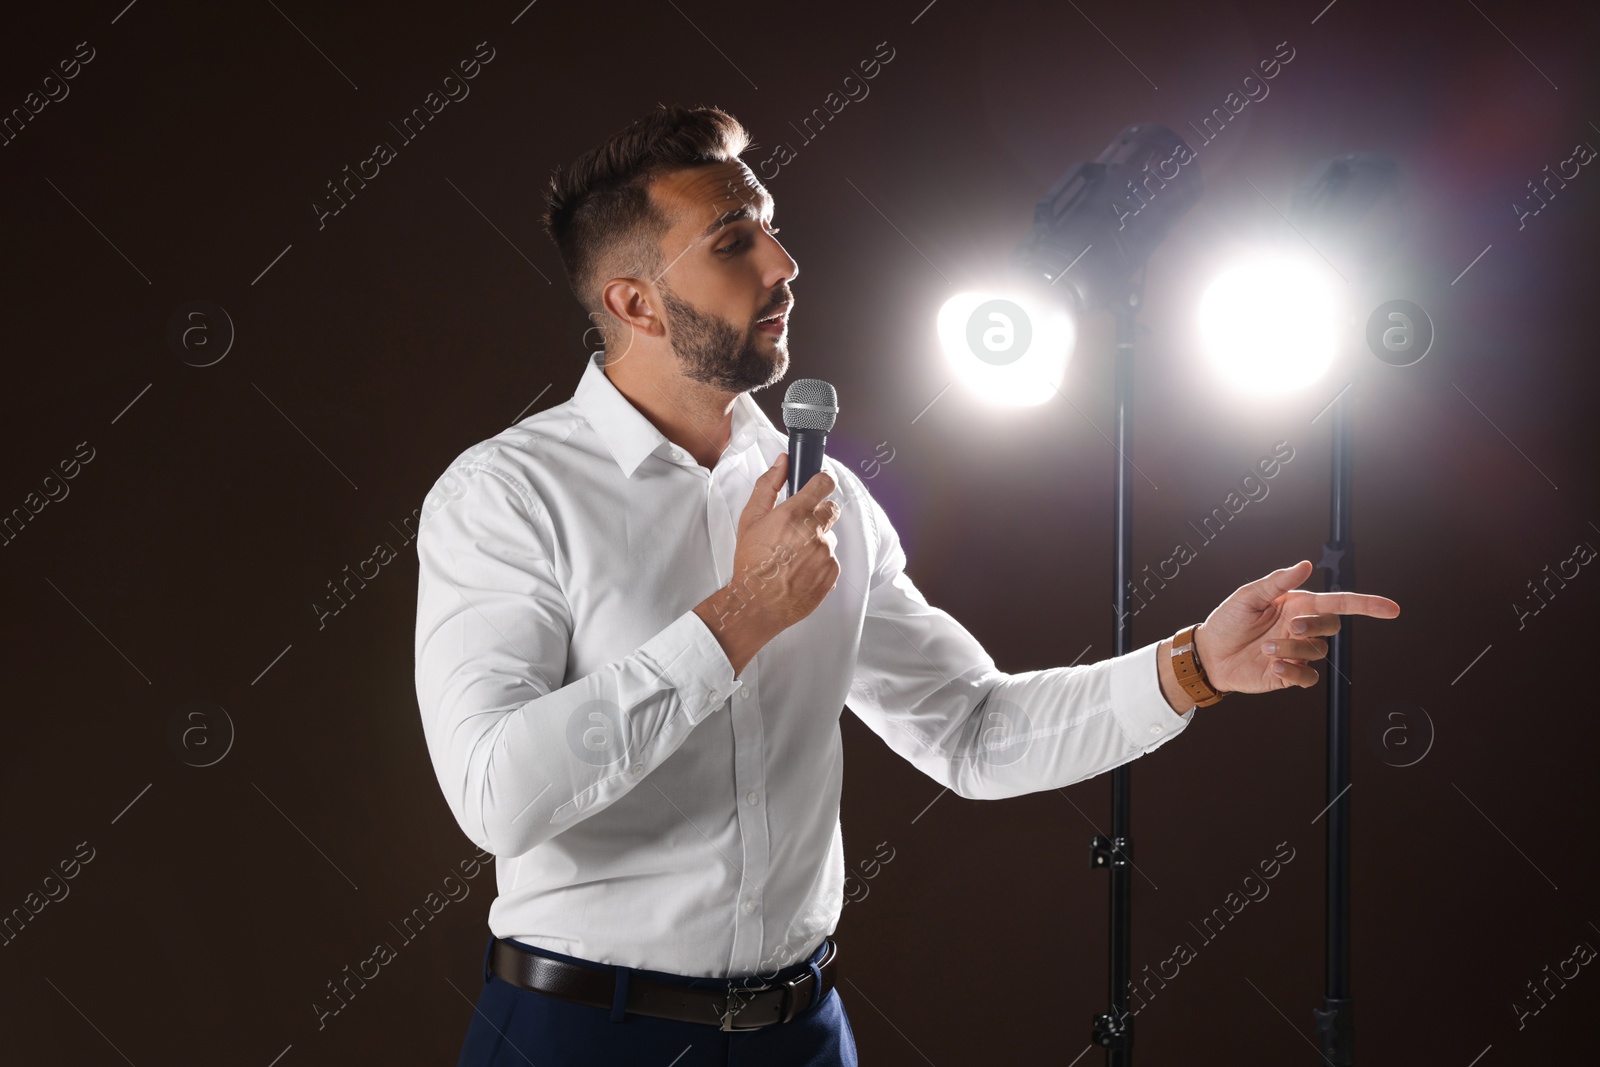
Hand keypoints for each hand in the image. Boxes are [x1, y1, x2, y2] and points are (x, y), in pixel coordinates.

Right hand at [693, 453, 840, 671]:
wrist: (757, 602)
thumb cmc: (751, 562)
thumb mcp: (750, 519)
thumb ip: (768, 485)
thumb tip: (782, 462)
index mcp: (795, 513)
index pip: (824, 483)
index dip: (822, 482)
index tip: (817, 485)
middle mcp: (815, 531)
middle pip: (831, 509)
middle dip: (818, 514)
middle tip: (798, 527)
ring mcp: (826, 553)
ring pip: (828, 537)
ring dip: (816, 541)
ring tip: (793, 556)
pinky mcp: (832, 572)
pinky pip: (831, 559)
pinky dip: (819, 562)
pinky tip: (800, 570)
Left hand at [1194, 560, 1399, 693]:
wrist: (1208, 653)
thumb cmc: (1228, 620)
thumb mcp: (1248, 596)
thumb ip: (1278, 581)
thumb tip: (1306, 565)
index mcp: (1297, 605)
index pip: (1339, 603)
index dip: (1367, 605)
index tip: (1391, 609)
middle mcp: (1302, 628)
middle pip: (1333, 627)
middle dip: (1316, 626)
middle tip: (1290, 626)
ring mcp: (1297, 652)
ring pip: (1317, 652)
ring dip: (1292, 650)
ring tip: (1264, 648)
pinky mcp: (1289, 675)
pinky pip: (1308, 677)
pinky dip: (1293, 672)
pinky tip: (1272, 666)